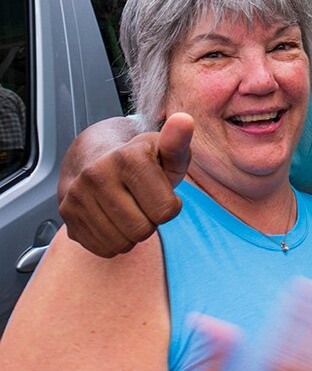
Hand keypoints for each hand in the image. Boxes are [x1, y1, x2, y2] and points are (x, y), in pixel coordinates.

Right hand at [59, 113, 193, 257]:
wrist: (96, 157)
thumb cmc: (142, 159)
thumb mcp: (166, 150)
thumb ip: (179, 141)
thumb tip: (184, 121)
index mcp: (127, 158)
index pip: (166, 211)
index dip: (171, 206)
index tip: (162, 192)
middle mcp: (96, 175)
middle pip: (143, 230)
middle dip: (151, 221)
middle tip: (145, 203)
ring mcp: (77, 196)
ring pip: (122, 243)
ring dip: (133, 234)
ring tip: (130, 210)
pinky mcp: (67, 215)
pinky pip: (103, 248)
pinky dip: (114, 242)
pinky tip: (114, 220)